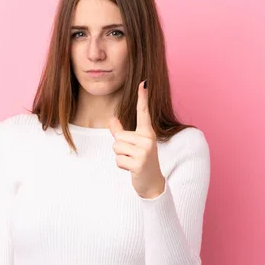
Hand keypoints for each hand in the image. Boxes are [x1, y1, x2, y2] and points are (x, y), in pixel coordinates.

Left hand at [109, 80, 165, 198]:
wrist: (152, 183)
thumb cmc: (141, 161)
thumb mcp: (134, 145)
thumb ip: (122, 132)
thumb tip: (111, 119)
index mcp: (148, 133)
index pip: (143, 112)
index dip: (143, 97)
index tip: (144, 82)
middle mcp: (148, 139)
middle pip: (118, 137)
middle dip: (120, 148)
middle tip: (133, 156)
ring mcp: (144, 151)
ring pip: (116, 148)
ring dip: (120, 157)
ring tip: (132, 161)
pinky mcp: (139, 163)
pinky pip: (118, 160)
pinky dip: (121, 166)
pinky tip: (131, 169)